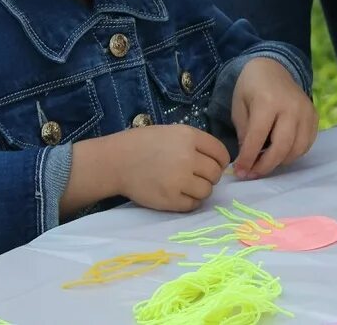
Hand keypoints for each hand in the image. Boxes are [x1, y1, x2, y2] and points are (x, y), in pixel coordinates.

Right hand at [112, 124, 229, 210]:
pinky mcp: (170, 199)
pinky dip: (190, 202)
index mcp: (189, 137)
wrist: (116, 161)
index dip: (220, 161)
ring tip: (187, 186)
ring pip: (207, 190)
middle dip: (210, 176)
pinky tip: (180, 195)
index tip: (214, 165)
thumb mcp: (172, 132)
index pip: (221, 153)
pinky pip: (193, 204)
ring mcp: (179, 179)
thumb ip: (195, 143)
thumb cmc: (143, 144)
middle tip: (198, 177)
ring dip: (201, 190)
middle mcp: (187, 157)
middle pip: (215, 173)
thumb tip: (218, 160)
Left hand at [232, 57, 318, 179]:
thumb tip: (248, 159)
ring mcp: (306, 111)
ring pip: (297, 149)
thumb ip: (244, 133)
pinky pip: (307, 143)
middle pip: (282, 147)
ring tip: (265, 162)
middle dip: (266, 166)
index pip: (258, 138)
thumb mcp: (239, 106)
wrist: (273, 67)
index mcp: (268, 102)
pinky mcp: (314, 115)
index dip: (248, 159)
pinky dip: (294, 153)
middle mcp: (291, 107)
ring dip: (280, 162)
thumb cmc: (251, 87)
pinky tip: (280, 152)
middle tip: (253, 174)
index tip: (240, 172)